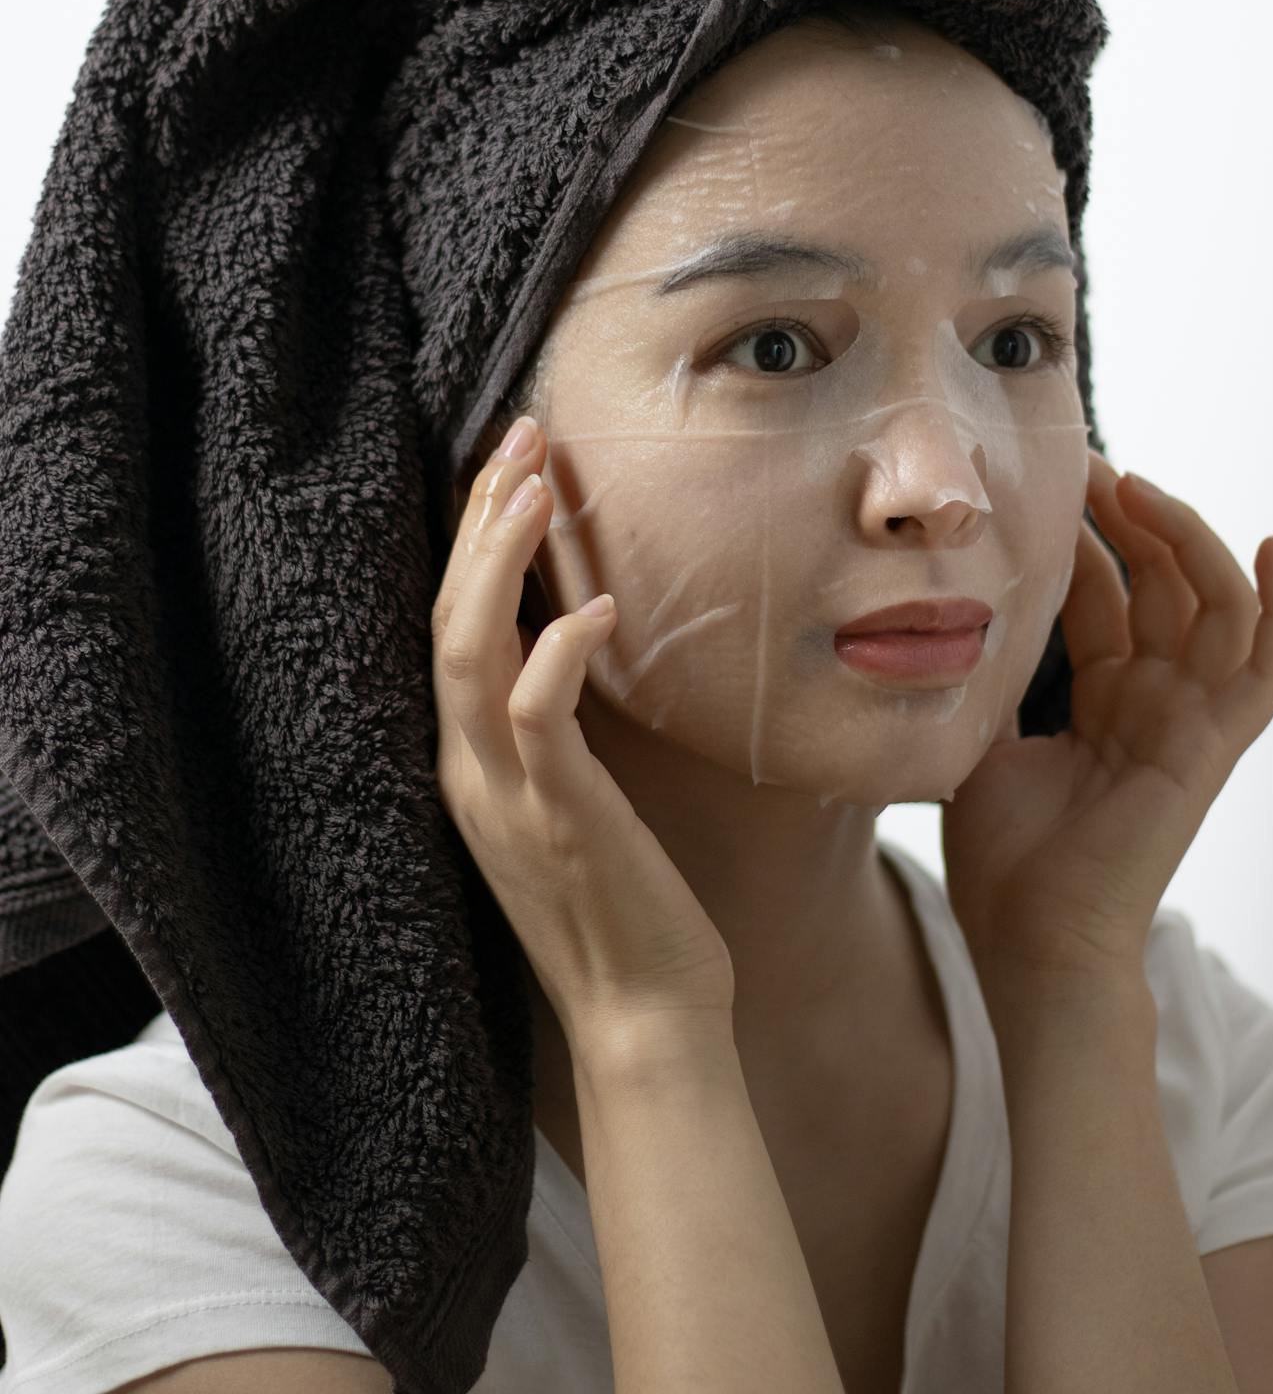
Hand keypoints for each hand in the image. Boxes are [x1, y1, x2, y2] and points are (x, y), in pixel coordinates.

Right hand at [431, 418, 735, 1055]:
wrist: (645, 1020)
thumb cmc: (626, 906)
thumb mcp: (575, 797)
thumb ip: (555, 723)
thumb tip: (567, 636)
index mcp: (470, 764)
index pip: (447, 626)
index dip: (469, 539)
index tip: (508, 464)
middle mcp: (469, 772)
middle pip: (443, 618)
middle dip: (477, 519)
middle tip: (520, 436)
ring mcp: (505, 797)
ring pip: (467, 651)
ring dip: (496, 558)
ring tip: (536, 483)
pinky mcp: (558, 818)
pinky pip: (539, 716)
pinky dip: (560, 649)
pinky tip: (599, 604)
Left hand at [941, 449, 1272, 991]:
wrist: (1028, 941)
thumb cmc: (1003, 862)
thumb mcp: (982, 743)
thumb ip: (990, 683)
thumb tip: (948, 618)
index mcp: (1105, 702)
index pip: (1108, 595)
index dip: (1089, 538)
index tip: (1057, 480)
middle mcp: (1155, 702)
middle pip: (1163, 585)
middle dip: (1132, 517)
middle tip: (1092, 464)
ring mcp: (1189, 721)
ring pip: (1215, 605)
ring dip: (1188, 538)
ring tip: (1141, 488)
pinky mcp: (1211, 745)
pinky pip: (1267, 669)